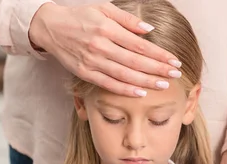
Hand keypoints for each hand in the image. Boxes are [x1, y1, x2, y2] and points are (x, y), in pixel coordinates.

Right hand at [29, 2, 181, 96]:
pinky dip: (125, 89)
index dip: (159, 54)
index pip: (140, 44)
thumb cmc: (80, 16)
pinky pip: (108, 84)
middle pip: (135, 61)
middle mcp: (101, 46)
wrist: (50, 27)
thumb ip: (127, 20)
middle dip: (157, 69)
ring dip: (145, 81)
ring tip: (163, 85)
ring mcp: (92, 61)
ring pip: (124, 74)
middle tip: (175, 74)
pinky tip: (140, 92)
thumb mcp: (103, 9)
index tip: (174, 60)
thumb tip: (149, 30)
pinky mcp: (85, 72)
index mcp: (107, 28)